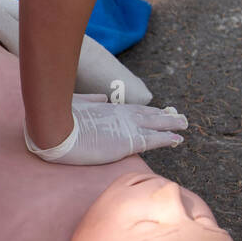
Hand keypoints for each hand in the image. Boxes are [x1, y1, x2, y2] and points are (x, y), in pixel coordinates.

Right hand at [24, 94, 187, 165]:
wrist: (56, 131)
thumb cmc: (59, 119)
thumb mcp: (76, 105)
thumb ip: (89, 101)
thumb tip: (101, 98)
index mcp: (109, 109)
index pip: (135, 109)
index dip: (148, 112)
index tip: (159, 112)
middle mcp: (121, 116)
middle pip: (150, 114)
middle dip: (165, 116)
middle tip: (180, 117)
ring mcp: (127, 128)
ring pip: (157, 125)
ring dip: (172, 124)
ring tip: (185, 124)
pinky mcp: (128, 142)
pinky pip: (154, 140)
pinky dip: (168, 138)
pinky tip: (178, 139)